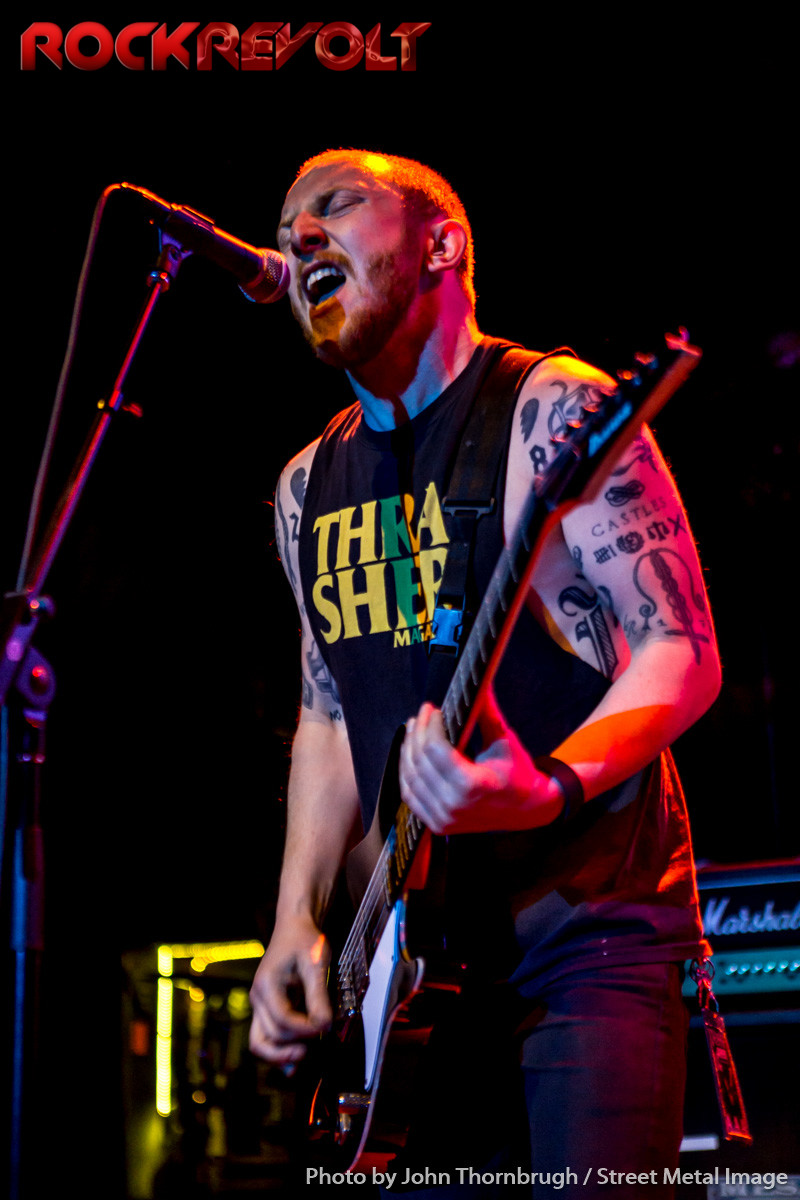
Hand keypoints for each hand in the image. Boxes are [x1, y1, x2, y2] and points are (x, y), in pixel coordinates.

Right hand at [249, 914, 331, 1067]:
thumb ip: (318, 996)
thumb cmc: (304, 940)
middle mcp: (258, 997)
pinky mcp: (267, 1008)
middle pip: (269, 1036)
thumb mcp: (315, 964)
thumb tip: (324, 1026)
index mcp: (267, 985)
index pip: (283, 1020)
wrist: (294, 926)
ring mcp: (260, 1004)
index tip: (326, 1027)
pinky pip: (265, 1036)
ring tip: (303, 1056)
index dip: (305, 1030)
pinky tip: (295, 1057)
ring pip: (259, 1042)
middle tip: (319, 1039)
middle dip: (294, 1043)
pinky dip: (277, 1050)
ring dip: (280, 1055)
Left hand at [398, 702, 563, 833]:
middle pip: (420, 762)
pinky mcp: (438, 825)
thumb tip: (478, 681)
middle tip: (422, 714)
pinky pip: (411, 796)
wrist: (528, 810)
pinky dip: (406, 774)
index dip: (430, 725)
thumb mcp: (504, 741)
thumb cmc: (519, 774)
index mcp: (473, 784)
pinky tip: (409, 755)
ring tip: (413, 729)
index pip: (436, 749)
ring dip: (407, 750)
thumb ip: (486, 711)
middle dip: (418, 732)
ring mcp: (444, 818)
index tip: (433, 709)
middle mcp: (454, 804)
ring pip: (410, 779)